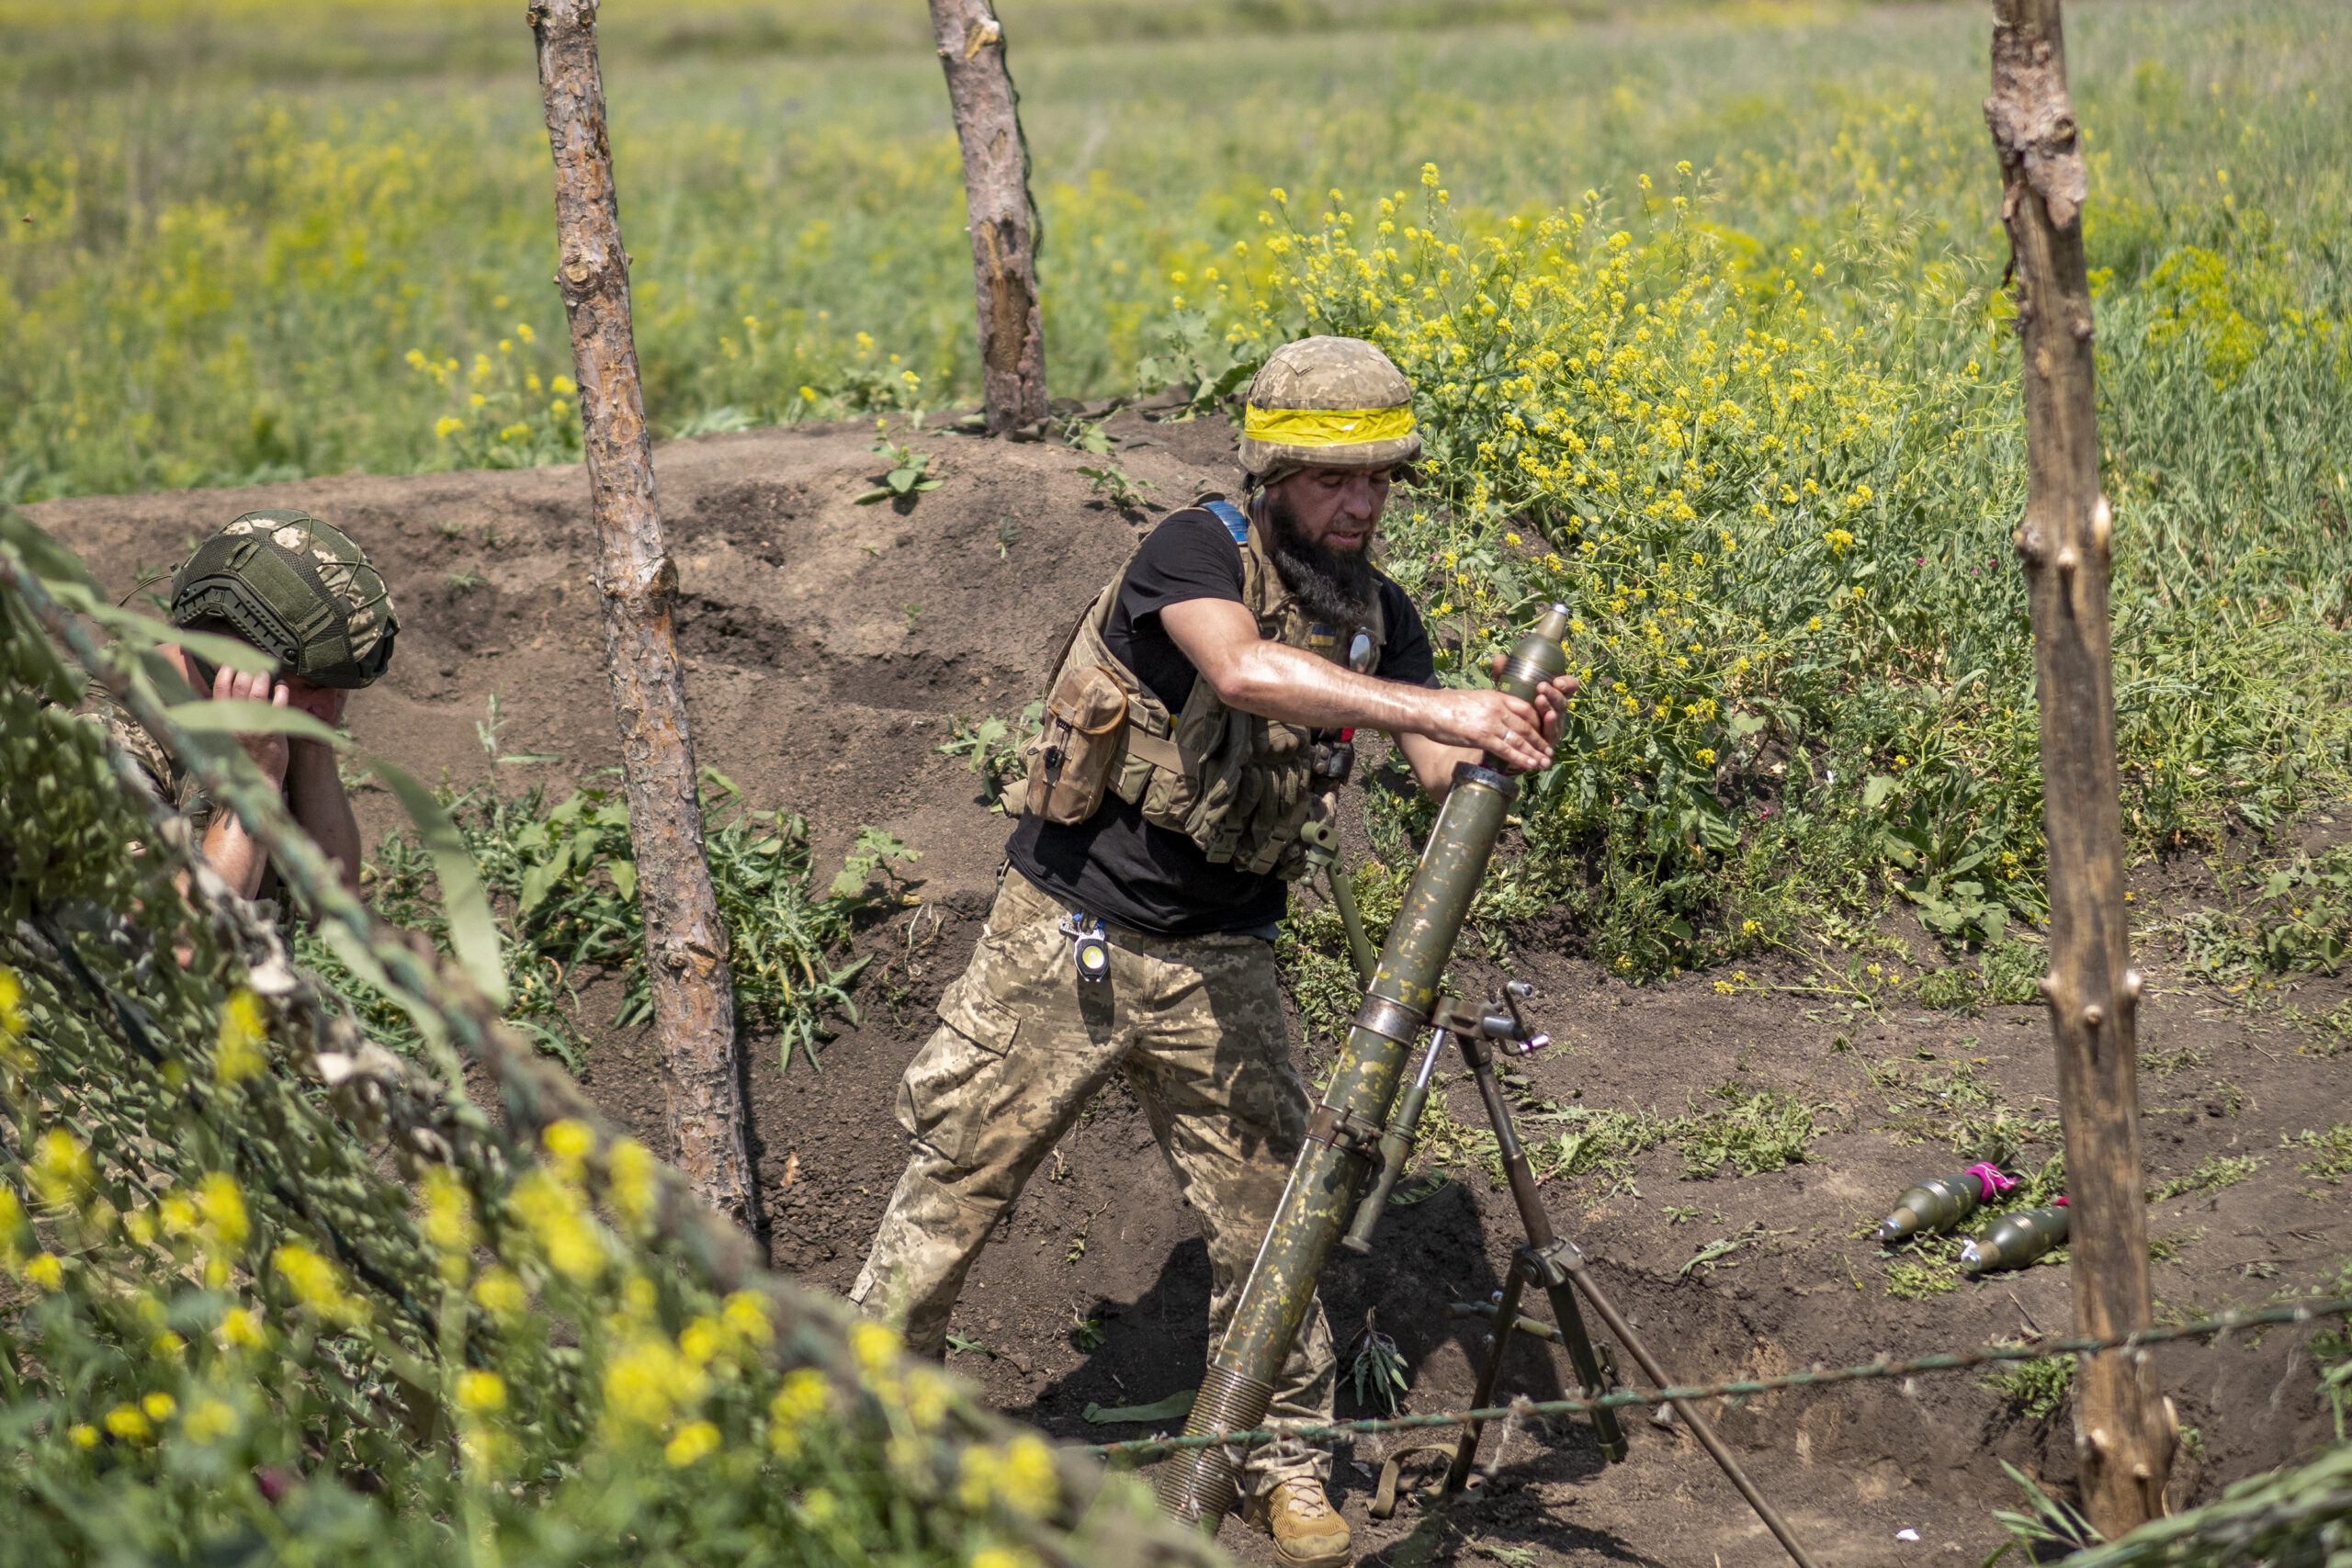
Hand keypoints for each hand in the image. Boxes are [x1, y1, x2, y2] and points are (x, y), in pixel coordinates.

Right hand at [213, 659, 291, 785]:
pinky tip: (282, 686)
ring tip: (267, 671)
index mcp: (220, 718)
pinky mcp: (273, 731)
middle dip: (249, 668)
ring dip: (264, 677)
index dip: (227, 670)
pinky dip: (281, 691)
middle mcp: (235, 719)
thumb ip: (223, 712)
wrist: (255, 780)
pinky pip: (279, 704)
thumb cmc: (240, 753)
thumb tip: (223, 688)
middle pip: (240, 684)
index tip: (234, 660)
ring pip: (258, 691)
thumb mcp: (223, 731)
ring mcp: (254, 724)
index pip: (220, 687)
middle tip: (255, 662)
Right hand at [1421, 688, 1552, 772]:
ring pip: (1520, 738)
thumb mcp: (1474, 700)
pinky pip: (1506, 749)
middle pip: (1526, 725)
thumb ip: (1489, 707)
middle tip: (1550, 751)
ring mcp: (1491, 722)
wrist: (1428, 709)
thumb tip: (1496, 718)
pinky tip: (1529, 765)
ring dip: (1534, 752)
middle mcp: (1498, 708)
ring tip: (1545, 762)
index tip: (1543, 733)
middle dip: (1540, 740)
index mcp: (1497, 697)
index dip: (1538, 722)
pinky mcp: (1482, 736)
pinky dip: (1520, 758)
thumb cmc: (1446, 706)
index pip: (1525, 709)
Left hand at [1488, 652, 1578, 748]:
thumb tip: (1499, 658)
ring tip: (1541, 700)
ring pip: (1557, 716)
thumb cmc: (1510, 710)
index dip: (1567, 683)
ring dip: (1550, 706)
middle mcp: (1556, 710)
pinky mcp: (1548, 742)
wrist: (1504, 740)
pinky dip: (1550, 725)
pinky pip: (1552, 733)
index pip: (1568, 687)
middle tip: (1541, 686)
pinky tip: (1548, 717)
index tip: (1557, 680)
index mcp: (1552, 696)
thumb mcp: (1508, 691)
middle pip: (1562, 700)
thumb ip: (1504, 675)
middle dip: (1554, 693)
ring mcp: (1553, 727)